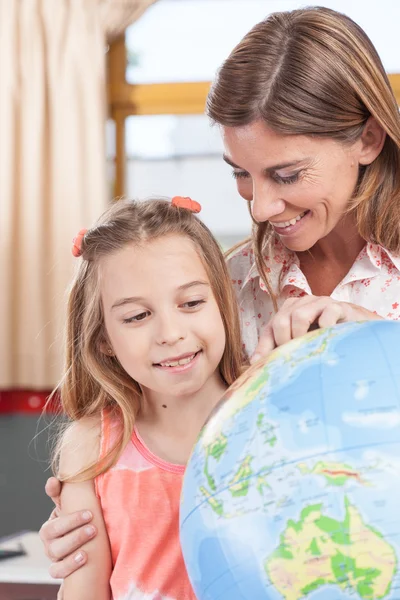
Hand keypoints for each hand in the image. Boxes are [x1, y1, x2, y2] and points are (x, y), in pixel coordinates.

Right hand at [39, 477, 96, 578]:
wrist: (79, 548)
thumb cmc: (75, 524)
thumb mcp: (72, 510)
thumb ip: (66, 495)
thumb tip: (53, 479)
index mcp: (50, 524)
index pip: (53, 514)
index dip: (64, 510)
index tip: (87, 510)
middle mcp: (48, 539)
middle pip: (53, 532)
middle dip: (73, 524)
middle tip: (92, 520)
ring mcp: (52, 555)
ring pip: (56, 551)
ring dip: (74, 541)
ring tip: (92, 533)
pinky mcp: (57, 569)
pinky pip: (56, 571)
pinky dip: (69, 565)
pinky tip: (84, 557)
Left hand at [251, 295, 381, 362]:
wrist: (358, 327)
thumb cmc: (326, 337)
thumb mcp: (302, 344)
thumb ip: (283, 350)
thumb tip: (257, 364)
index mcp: (288, 312)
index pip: (269, 329)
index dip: (264, 347)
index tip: (262, 364)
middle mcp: (301, 304)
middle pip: (280, 321)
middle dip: (283, 342)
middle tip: (293, 356)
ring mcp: (319, 303)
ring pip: (299, 315)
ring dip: (300, 335)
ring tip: (308, 348)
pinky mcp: (338, 306)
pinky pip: (327, 313)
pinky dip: (325, 327)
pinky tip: (327, 336)